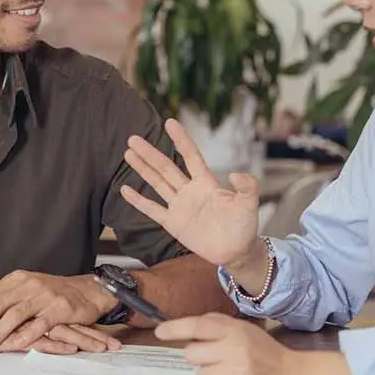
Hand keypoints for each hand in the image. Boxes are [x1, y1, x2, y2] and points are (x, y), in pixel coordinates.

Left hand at [0, 271, 111, 353]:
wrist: (88, 290)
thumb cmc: (51, 293)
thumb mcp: (24, 289)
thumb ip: (1, 297)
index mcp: (16, 280)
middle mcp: (28, 285)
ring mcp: (44, 296)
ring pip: (15, 315)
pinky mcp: (59, 309)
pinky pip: (40, 323)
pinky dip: (26, 334)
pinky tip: (14, 345)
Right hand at [0, 324, 121, 354]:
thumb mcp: (2, 326)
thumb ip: (19, 329)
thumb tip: (36, 338)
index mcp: (31, 309)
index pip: (64, 319)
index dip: (86, 329)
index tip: (107, 340)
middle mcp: (31, 312)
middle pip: (68, 324)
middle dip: (92, 335)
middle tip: (115, 346)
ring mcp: (23, 322)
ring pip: (59, 331)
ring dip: (83, 340)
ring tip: (104, 350)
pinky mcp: (12, 333)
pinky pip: (38, 339)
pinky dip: (56, 345)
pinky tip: (71, 350)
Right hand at [120, 118, 259, 267]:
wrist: (236, 251)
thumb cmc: (244, 225)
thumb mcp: (249, 203)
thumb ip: (247, 186)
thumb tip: (234, 173)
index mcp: (206, 182)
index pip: (190, 156)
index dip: (181, 140)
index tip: (170, 123)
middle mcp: (189, 190)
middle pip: (166, 167)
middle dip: (150, 153)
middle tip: (133, 139)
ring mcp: (179, 206)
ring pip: (157, 183)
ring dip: (142, 169)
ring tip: (128, 153)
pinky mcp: (173, 223)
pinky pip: (152, 209)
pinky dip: (138, 201)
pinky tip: (125, 189)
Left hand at [156, 312, 363, 374]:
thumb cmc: (264, 350)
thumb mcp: (244, 329)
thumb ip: (217, 326)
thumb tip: (185, 329)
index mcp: (234, 330)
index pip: (198, 326)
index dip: (175, 328)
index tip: (159, 332)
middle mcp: (233, 350)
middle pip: (191, 354)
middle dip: (198, 356)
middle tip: (214, 356)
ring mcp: (237, 373)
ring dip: (210, 374)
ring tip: (229, 371)